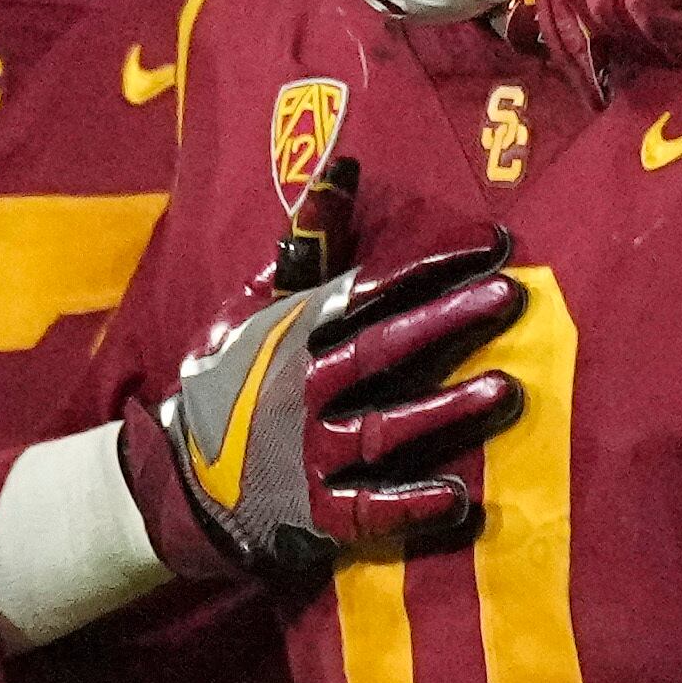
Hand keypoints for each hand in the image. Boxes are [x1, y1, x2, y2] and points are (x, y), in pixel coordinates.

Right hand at [122, 174, 527, 580]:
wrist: (173, 482)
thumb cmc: (228, 383)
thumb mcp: (250, 309)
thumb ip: (306, 245)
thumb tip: (344, 169)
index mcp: (290, 332)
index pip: (365, 289)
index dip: (427, 266)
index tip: (490, 244)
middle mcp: (298, 388)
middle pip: (379, 350)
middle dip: (444, 322)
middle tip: (508, 296)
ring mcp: (306, 453)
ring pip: (381, 428)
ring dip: (442, 411)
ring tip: (505, 391)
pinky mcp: (312, 513)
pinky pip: (366, 510)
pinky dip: (409, 505)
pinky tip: (459, 498)